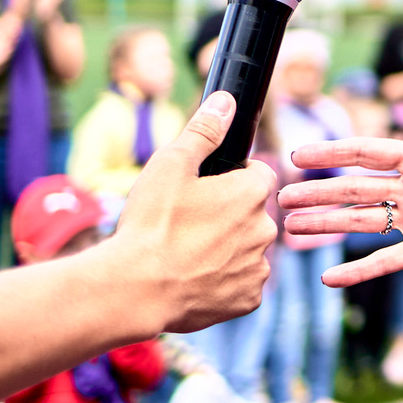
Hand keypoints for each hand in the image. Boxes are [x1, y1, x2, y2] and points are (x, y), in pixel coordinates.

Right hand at [103, 93, 277, 334]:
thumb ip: (203, 131)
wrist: (136, 289)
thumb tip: (226, 102)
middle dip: (229, 215)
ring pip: (246, 250)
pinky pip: (240, 283)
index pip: (259, 174)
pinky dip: (222, 281)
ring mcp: (258, 268)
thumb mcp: (171, 165)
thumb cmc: (151, 224)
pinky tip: (193, 278)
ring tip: (185, 253)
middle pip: (252, 214)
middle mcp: (265, 230)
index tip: (209, 187)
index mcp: (252, 194)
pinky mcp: (248, 300)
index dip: (234, 177)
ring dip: (226, 249)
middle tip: (188, 223)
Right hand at [277, 139, 402, 286]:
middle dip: (319, 193)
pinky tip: (329, 279)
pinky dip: (359, 270)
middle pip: (356, 190)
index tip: (299, 156)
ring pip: (362, 223)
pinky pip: (386, 261)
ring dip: (327, 226)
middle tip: (281, 198)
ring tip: (291, 230)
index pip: (370, 154)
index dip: (334, 153)